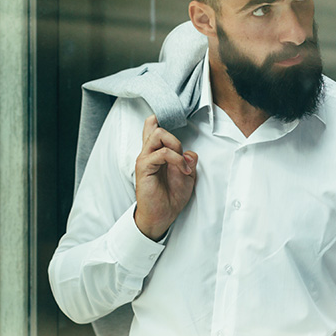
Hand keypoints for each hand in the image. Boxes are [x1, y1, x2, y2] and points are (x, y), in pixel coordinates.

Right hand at [134, 115, 197, 240]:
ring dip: (176, 146)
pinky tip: (183, 171)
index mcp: (156, 152)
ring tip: (183, 164)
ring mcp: (145, 158)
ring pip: (158, 134)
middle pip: (157, 127)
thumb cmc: (171, 196)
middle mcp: (148, 152)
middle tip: (183, 157)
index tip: (175, 124)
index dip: (160, 120)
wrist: (162, 215)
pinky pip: (162, 153)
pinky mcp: (144, 167)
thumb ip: (189, 161)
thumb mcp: (188, 176)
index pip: (153, 127)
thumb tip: (190, 152)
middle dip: (175, 138)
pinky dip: (177, 159)